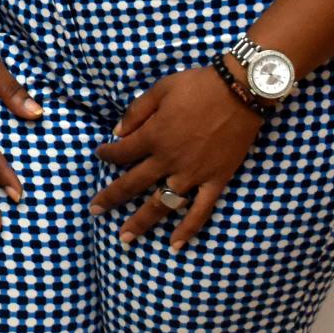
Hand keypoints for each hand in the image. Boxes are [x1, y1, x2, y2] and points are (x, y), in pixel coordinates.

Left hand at [89, 63, 263, 251]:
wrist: (239, 92)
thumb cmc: (197, 86)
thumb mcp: (160, 90)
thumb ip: (137, 111)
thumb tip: (117, 131)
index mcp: (153, 136)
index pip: (121, 153)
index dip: (107, 154)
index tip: (101, 155)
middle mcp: (168, 160)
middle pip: (132, 185)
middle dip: (110, 198)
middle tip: (94, 210)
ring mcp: (192, 175)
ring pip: (161, 204)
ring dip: (141, 222)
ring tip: (125, 238)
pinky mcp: (215, 181)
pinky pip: (200, 211)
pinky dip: (188, 229)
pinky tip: (175, 245)